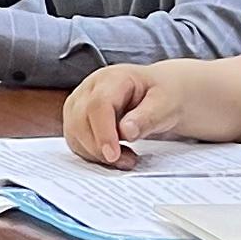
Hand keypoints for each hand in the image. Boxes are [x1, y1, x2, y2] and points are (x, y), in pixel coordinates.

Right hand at [64, 62, 193, 163]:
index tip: (113, 154)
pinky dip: (93, 154)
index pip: (97, 104)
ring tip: (126, 159)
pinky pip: (76, 141)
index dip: (103, 132)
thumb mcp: (167, 104)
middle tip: (127, 161)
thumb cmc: (164, 95)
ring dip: (96, 153)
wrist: (161, 94)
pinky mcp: (79, 120)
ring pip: (74, 133)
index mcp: (112, 78)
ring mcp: (80, 104)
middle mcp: (90, 88)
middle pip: (79, 120)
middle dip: (98, 147)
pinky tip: (116, 155)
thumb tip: (126, 132)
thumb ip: (147, 118)